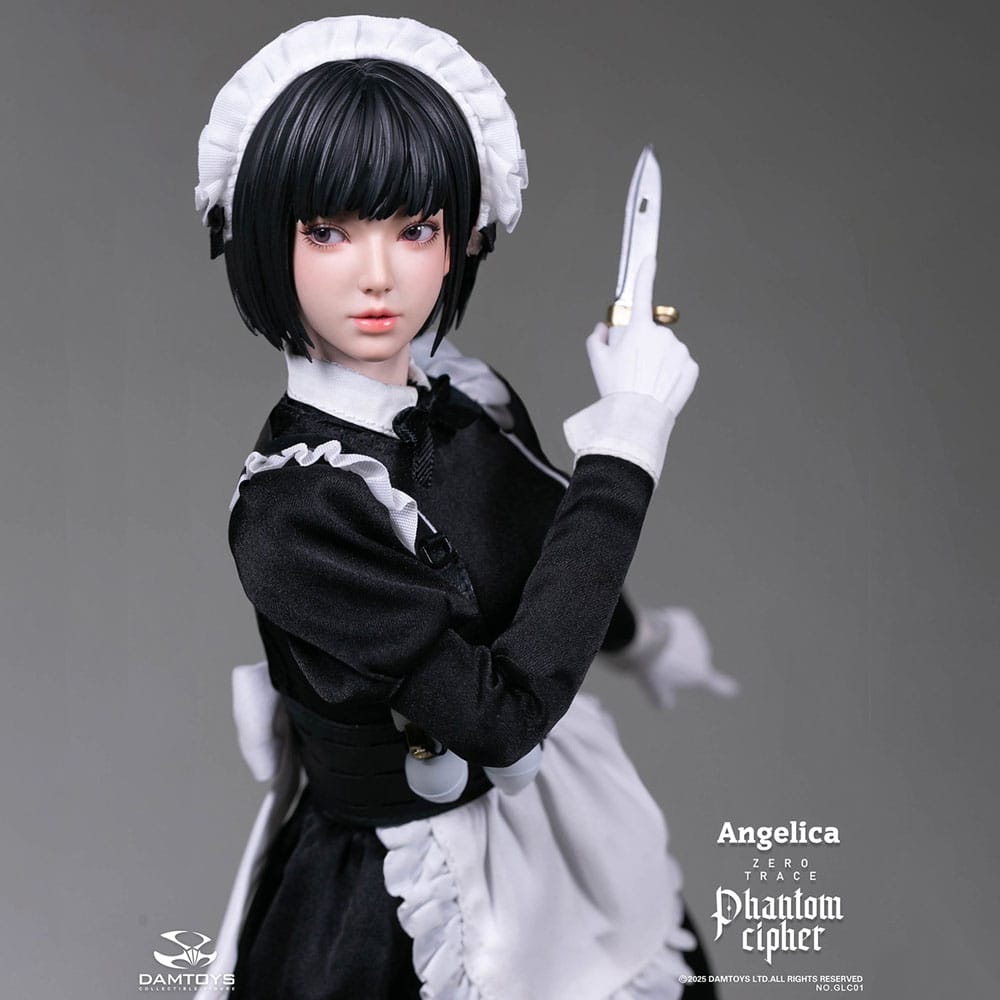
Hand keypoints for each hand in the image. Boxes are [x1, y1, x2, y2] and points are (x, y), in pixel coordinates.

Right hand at [587, 256, 698, 416]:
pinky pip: (680, 365)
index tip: (649, 259)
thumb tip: (603, 328)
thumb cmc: (616, 389)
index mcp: (639, 330)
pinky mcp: (691, 367)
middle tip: (633, 368)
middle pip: (652, 334)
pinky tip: (659, 387)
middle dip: (644, 346)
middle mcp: (662, 335)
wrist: (638, 416)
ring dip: (659, 361)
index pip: (642, 293)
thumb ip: (597, 338)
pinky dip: (671, 374)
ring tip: (646, 382)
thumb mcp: (597, 360)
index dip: (645, 274)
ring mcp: (679, 351)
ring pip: (668, 351)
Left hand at [605, 606, 739, 708]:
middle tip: (655, 661)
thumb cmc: (650, 666)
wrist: (644, 636)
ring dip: (670, 644)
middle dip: (675, 660)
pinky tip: (658, 630)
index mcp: (700, 674)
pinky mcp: (686, 619)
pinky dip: (667, 629)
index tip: (735, 689)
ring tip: (655, 645)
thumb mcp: (654, 690)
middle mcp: (704, 654)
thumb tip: (667, 703)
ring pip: (680, 642)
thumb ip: (663, 700)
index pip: (715, 685)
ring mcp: (696, 635)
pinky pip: (674, 627)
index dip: (724, 688)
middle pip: (686, 660)